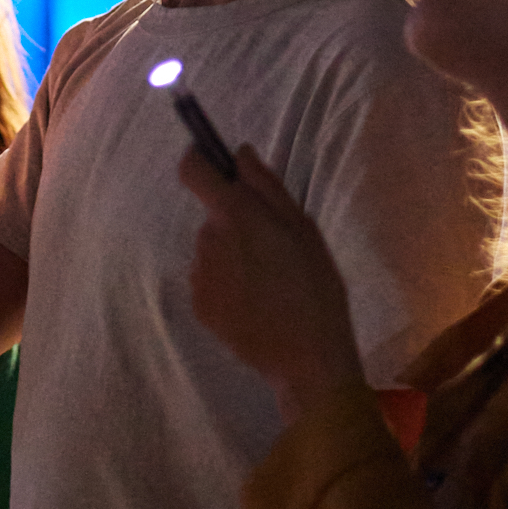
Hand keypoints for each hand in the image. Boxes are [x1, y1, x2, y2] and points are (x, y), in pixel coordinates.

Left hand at [186, 144, 360, 423]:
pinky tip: (257, 304)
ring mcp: (199, 275)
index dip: (198, 159)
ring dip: (233, 257)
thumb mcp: (303, 227)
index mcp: (236, 215)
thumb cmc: (315, 286)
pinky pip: (210, 281)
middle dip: (236, 223)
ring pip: (213, 251)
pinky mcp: (198, 305)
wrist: (306, 356)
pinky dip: (228, 286)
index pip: (192, 170)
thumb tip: (240, 152)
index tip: (213, 163)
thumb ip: (266, 185)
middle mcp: (208, 239)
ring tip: (270, 283)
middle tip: (274, 250)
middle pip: (213, 217)